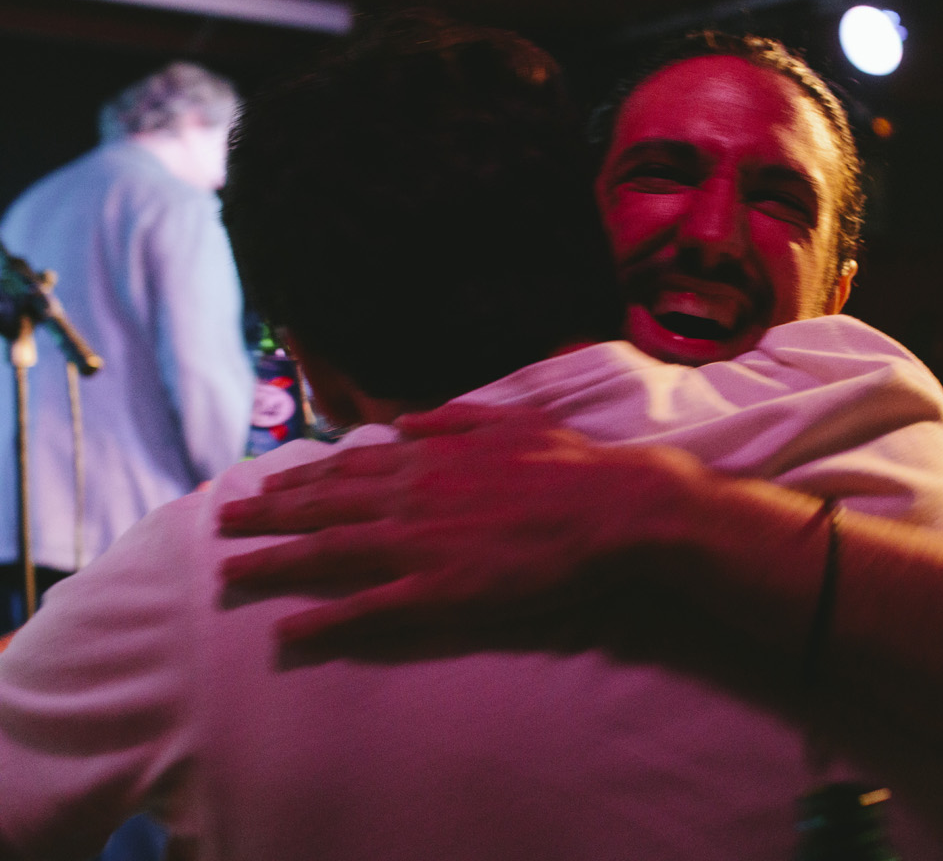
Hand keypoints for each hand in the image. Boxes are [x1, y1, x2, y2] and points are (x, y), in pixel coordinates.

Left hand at [219, 402, 712, 643]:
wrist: (611, 509)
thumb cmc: (571, 464)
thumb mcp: (512, 420)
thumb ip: (453, 419)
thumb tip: (406, 422)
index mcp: (428, 457)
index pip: (346, 467)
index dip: (300, 477)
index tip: (265, 484)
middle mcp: (410, 496)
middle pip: (321, 507)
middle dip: (265, 515)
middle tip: (223, 523)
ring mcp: (420, 545)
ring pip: (327, 553)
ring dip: (272, 561)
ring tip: (228, 572)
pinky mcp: (439, 591)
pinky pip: (367, 609)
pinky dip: (322, 620)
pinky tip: (286, 631)